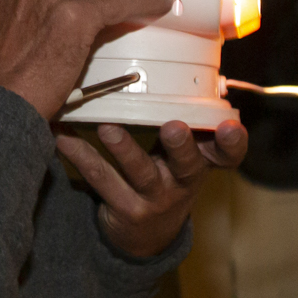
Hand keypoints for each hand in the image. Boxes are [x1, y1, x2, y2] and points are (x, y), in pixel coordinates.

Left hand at [57, 120, 247, 257]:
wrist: (147, 235)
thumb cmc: (166, 174)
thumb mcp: (183, 153)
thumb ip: (185, 119)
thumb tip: (173, 62)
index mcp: (203, 162)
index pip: (228, 154)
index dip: (234, 142)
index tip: (231, 126)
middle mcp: (183, 181)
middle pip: (188, 164)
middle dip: (181, 145)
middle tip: (173, 127)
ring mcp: (155, 198)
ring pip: (141, 173)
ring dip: (124, 149)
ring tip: (108, 129)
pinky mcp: (126, 209)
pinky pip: (102, 180)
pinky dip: (81, 155)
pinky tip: (63, 137)